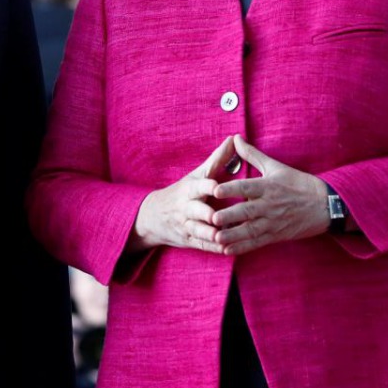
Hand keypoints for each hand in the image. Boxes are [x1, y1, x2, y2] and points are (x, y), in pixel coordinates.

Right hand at [130, 136, 235, 253]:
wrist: (153, 215)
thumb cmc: (183, 191)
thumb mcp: (197, 174)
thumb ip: (218, 159)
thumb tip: (234, 138)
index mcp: (190, 189)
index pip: (198, 186)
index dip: (207, 186)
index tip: (217, 187)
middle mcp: (187, 207)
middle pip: (196, 210)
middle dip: (207, 214)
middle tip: (218, 216)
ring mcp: (187, 225)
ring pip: (198, 230)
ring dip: (210, 234)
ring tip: (222, 236)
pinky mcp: (189, 240)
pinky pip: (202, 245)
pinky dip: (213, 248)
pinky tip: (226, 249)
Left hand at [209, 135, 328, 254]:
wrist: (326, 204)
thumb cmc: (299, 183)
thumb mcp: (276, 167)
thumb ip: (252, 154)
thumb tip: (235, 138)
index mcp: (268, 186)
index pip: (247, 188)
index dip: (231, 189)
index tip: (215, 191)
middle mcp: (269, 205)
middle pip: (247, 211)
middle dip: (229, 216)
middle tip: (211, 218)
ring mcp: (273, 222)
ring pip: (250, 230)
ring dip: (233, 235)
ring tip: (216, 238)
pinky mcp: (276, 235)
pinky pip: (257, 242)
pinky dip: (243, 247)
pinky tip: (228, 250)